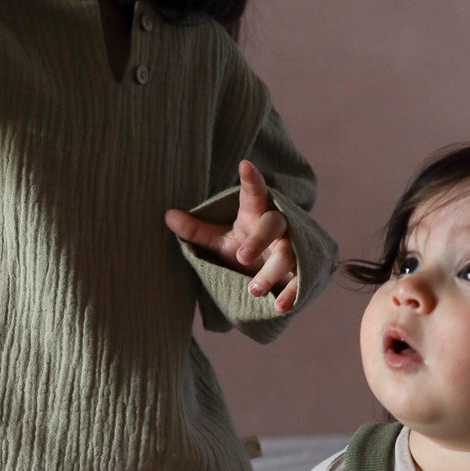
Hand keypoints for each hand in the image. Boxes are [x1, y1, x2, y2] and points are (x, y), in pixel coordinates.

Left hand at [166, 159, 298, 312]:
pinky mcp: (301, 273)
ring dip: (271, 272)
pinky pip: (299, 281)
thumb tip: (167, 215)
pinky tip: (279, 306)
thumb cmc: (246, 250)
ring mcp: (292, 249)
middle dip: (259, 240)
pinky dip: (291, 294)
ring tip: (253, 290)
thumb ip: (197, 230)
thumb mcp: (221, 240)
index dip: (251, 180)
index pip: (254, 194)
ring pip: (287, 255)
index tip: (245, 164)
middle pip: (273, 225)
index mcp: (255, 215)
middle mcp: (277, 228)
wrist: (275, 275)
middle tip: (242, 258)